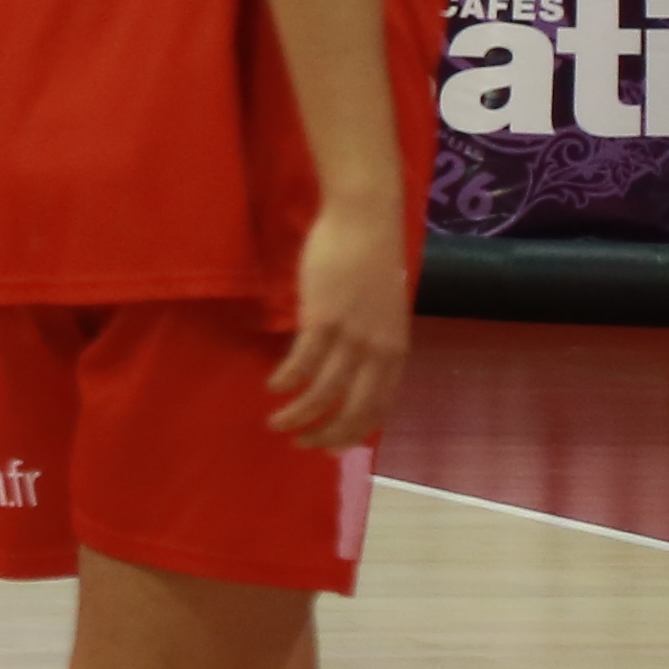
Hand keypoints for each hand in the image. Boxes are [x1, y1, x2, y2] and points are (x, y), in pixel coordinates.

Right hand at [263, 199, 410, 448]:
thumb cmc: (372, 259)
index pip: (378, 409)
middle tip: (301, 444)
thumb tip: (354, 365)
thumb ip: (373, 340)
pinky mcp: (324, 318)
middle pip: (353, 410)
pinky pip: (302, 363)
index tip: (329, 446)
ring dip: (297, 415)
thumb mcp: (383, 310)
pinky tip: (273, 386)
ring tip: (275, 424)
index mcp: (395, 351)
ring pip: (323, 393)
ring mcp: (351, 336)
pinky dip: (286, 381)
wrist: (366, 221)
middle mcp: (377, 350)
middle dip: (325, 434)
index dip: (352, 433)